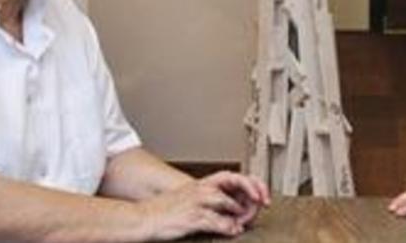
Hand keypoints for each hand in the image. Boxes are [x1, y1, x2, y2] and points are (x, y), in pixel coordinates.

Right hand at [139, 171, 270, 239]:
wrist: (143, 218)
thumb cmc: (164, 212)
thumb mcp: (188, 200)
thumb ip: (209, 203)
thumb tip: (231, 213)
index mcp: (201, 184)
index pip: (232, 176)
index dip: (250, 183)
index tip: (262, 194)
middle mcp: (200, 189)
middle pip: (234, 181)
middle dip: (252, 191)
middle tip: (262, 204)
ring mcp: (196, 202)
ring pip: (226, 200)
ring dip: (240, 211)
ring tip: (245, 220)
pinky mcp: (191, 217)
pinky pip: (214, 220)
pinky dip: (227, 226)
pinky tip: (233, 231)